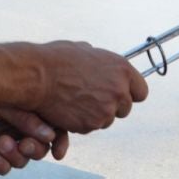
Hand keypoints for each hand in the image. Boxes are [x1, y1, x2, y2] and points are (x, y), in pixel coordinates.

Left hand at [0, 109, 66, 175]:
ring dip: (15, 156)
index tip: (59, 152)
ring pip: (21, 161)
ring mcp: (3, 144)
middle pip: (39, 149)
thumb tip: (50, 136)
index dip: (59, 142)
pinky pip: (3, 168)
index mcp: (26, 113)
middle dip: (34, 150)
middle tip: (23, 144)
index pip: (52, 129)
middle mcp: (17, 129)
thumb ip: (27, 118)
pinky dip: (0, 163)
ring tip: (1, 143)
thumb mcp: (7, 102)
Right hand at [31, 41, 149, 133]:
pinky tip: (68, 109)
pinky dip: (81, 122)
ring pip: (106, 120)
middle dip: (111, 106)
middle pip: (125, 109)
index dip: (130, 94)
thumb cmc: (57, 60)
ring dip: (95, 115)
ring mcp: (106, 110)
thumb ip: (100, 61)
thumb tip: (101, 62)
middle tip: (92, 99)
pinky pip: (90, 127)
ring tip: (75, 101)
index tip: (121, 95)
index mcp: (122, 70)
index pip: (141, 92)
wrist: (38, 77)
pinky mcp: (91, 124)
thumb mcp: (84, 50)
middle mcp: (119, 91)